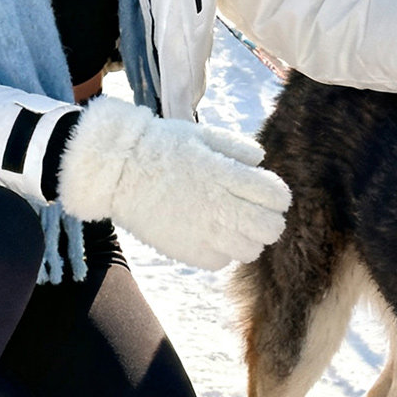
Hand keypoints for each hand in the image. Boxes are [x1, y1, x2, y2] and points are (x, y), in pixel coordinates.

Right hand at [58, 99, 290, 269]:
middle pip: (270, 228)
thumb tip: (261, 162)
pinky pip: (222, 261)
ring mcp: (204, 232)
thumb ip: (237, 147)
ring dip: (248, 238)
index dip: (278, 196)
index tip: (268, 195)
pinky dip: (222, 251)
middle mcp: (219, 206)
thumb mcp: (202, 135)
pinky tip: (210, 235)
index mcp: (225, 174)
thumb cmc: (161, 148)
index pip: (276, 196)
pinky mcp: (188, 251)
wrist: (118, 171)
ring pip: (250, 250)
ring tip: (233, 226)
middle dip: (270, 220)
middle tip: (256, 214)